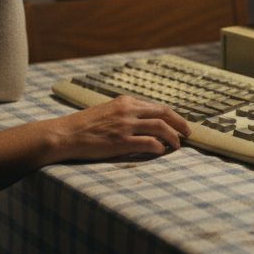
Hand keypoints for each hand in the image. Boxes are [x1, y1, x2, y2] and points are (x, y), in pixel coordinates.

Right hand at [48, 96, 191, 160]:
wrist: (65, 134)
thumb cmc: (83, 126)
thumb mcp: (106, 110)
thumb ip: (125, 113)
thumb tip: (143, 121)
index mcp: (125, 101)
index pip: (156, 106)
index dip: (172, 116)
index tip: (179, 124)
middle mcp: (128, 110)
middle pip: (164, 113)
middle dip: (179, 123)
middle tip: (188, 133)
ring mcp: (125, 126)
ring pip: (160, 127)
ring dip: (173, 137)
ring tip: (177, 146)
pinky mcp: (121, 142)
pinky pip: (148, 143)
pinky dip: (159, 147)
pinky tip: (161, 152)